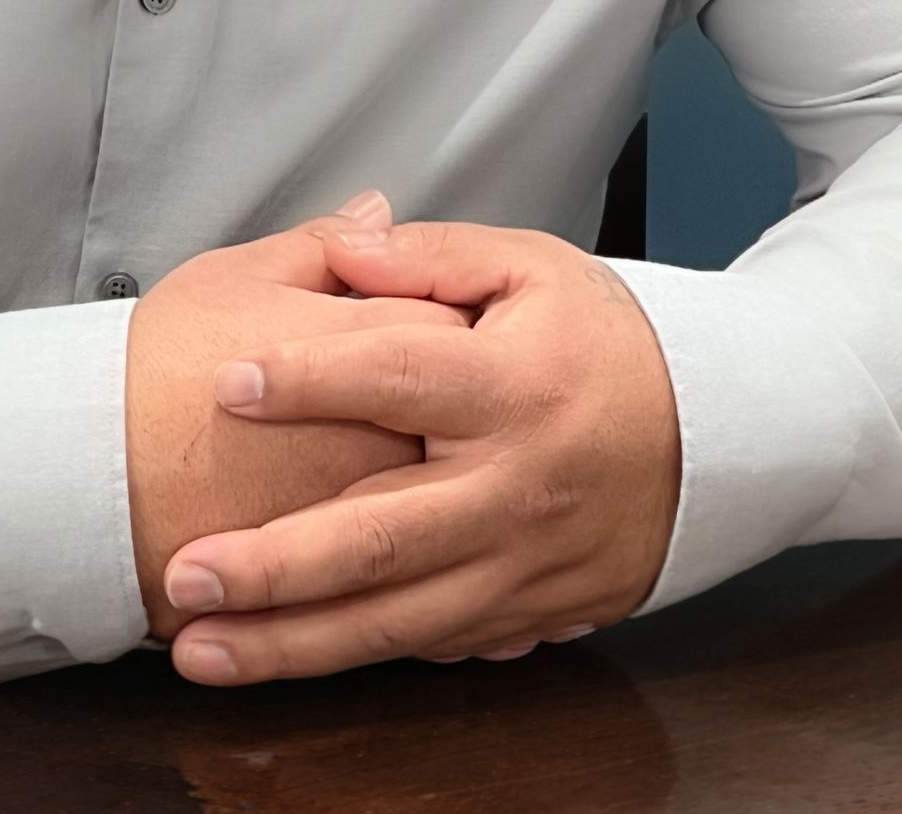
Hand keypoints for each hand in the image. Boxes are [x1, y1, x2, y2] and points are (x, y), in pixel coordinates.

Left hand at [158, 221, 681, 682]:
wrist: (714, 435)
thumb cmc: (606, 342)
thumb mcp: (531, 266)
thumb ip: (429, 256)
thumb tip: (346, 243)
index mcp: (514, 388)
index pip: (397, 379)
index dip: (310, 378)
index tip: (227, 381)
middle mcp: (515, 489)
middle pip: (381, 537)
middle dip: (274, 566)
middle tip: (187, 571)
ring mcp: (522, 567)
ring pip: (395, 622)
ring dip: (293, 642)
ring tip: (203, 646)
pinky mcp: (526, 616)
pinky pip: (431, 646)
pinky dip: (356, 657)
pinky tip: (285, 658)